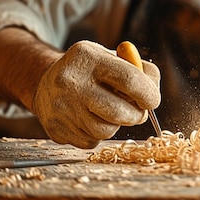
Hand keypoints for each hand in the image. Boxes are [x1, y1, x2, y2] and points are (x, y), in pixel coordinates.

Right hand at [32, 40, 160, 147]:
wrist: (46, 82)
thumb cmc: (91, 71)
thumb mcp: (111, 58)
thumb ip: (140, 71)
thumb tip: (153, 95)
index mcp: (88, 57)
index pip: (130, 80)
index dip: (149, 95)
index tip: (152, 101)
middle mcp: (71, 81)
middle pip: (120, 112)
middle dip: (136, 115)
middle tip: (136, 112)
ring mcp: (61, 107)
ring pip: (106, 131)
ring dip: (115, 125)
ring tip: (107, 111)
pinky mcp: (55, 129)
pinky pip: (91, 141)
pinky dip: (97, 134)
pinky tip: (89, 119)